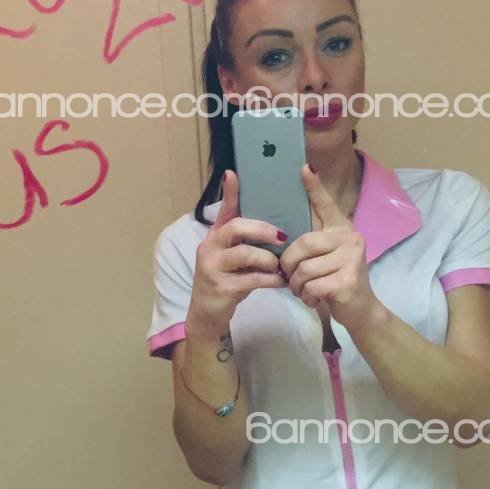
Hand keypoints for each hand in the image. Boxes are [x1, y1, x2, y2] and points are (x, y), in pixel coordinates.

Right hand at [188, 169, 286, 335]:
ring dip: (268, 259)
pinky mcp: (221, 288)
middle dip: (262, 229)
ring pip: (244, 254)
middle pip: (235, 227)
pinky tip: (281, 281)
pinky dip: (270, 279)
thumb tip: (274, 224)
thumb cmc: (225, 280)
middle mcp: (209, 247)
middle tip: (282, 236)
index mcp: (215, 236)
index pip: (223, 209)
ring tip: (281, 265)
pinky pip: (251, 279)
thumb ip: (245, 240)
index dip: (229, 192)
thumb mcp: (232, 256)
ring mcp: (212, 267)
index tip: (233, 173)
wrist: (207, 314)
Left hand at [278, 164, 379, 332]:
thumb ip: (310, 244)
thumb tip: (280, 235)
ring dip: (298, 285)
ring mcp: (351, 258)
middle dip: (289, 266)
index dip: (314, 187)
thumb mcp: (324, 257)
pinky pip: (311, 285)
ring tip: (306, 290)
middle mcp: (350, 238)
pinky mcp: (348, 280)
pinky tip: (315, 298)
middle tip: (292, 278)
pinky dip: (307, 296)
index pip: (325, 205)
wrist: (361, 311)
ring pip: (303, 269)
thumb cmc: (335, 281)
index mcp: (341, 228)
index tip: (304, 167)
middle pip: (302, 244)